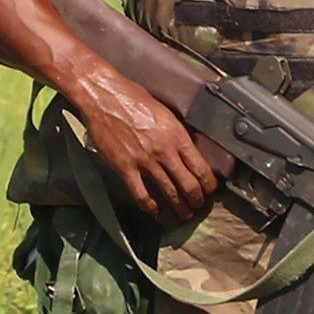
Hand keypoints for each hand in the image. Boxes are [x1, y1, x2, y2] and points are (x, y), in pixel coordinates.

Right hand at [73, 71, 219, 226]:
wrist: (104, 97)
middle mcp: (164, 150)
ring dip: (178, 209)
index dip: (208, 184)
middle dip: (196, 200)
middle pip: (188, 185)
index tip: (209, 190)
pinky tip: (154, 209)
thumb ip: (178, 133)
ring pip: (168, 193)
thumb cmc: (133, 98)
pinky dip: (150, 206)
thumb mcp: (165, 112)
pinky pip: (141, 194)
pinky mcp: (125, 167)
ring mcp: (144, 161)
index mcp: (177, 135)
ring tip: (181, 215)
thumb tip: (190, 150)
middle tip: (197, 206)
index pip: (201, 168)